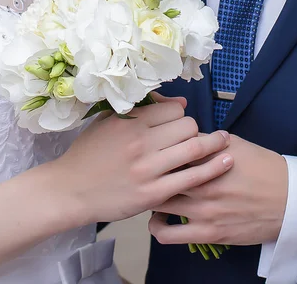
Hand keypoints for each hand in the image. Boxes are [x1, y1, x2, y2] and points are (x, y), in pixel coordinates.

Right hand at [53, 95, 233, 224]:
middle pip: (187, 126)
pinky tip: (227, 162)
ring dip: (214, 144)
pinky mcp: (153, 193)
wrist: (70, 190)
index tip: (178, 124)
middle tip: (193, 138)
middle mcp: (141, 142)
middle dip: (194, 130)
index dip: (180, 115)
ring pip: (194, 148)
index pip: (173, 110)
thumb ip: (141, 110)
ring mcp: (148, 169)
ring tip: (225, 142)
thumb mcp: (108, 122)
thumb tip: (178, 103)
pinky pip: (192, 178)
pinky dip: (213, 169)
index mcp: (130, 122)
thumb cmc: (88, 155)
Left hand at [148, 134, 287, 245]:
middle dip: (149, 173)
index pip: (168, 149)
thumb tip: (182, 135)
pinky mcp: (207, 232)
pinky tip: (160, 221)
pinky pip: (168, 235)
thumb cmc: (263, 168)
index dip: (156, 150)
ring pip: (157, 203)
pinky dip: (158, 228)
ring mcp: (202, 209)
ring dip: (150, 199)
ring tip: (152, 196)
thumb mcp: (235, 145)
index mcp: (207, 157)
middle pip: (157, 174)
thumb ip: (205, 141)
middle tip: (147, 174)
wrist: (290, 200)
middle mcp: (201, 182)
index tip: (152, 151)